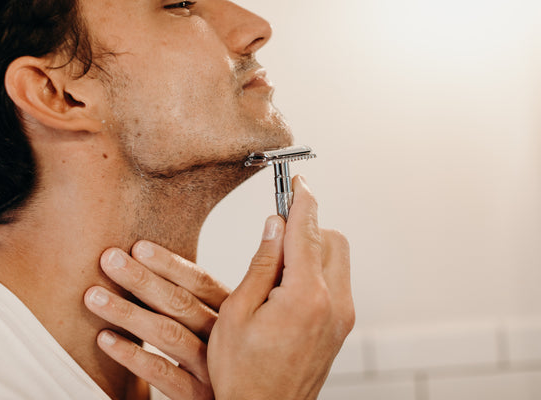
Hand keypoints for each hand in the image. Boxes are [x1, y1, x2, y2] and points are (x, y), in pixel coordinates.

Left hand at [84, 242, 229, 398]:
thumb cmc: (213, 353)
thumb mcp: (213, 322)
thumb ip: (191, 297)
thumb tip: (144, 254)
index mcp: (231, 311)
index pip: (201, 281)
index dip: (169, 263)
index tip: (137, 246)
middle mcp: (225, 337)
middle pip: (182, 303)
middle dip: (142, 279)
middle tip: (108, 259)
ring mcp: (212, 368)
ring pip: (169, 334)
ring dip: (128, 313)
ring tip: (93, 296)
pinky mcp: (198, 396)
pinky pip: (162, 373)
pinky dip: (132, 355)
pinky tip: (105, 339)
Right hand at [207, 175, 354, 399]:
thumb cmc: (243, 372)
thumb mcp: (238, 313)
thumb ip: (262, 264)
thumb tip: (276, 225)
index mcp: (306, 297)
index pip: (308, 231)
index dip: (301, 200)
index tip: (297, 180)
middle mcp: (334, 304)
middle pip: (333, 240)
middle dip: (308, 226)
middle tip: (277, 231)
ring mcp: (342, 317)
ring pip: (336, 260)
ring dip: (312, 249)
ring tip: (276, 267)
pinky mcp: (340, 327)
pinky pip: (335, 281)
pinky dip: (316, 271)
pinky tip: (286, 288)